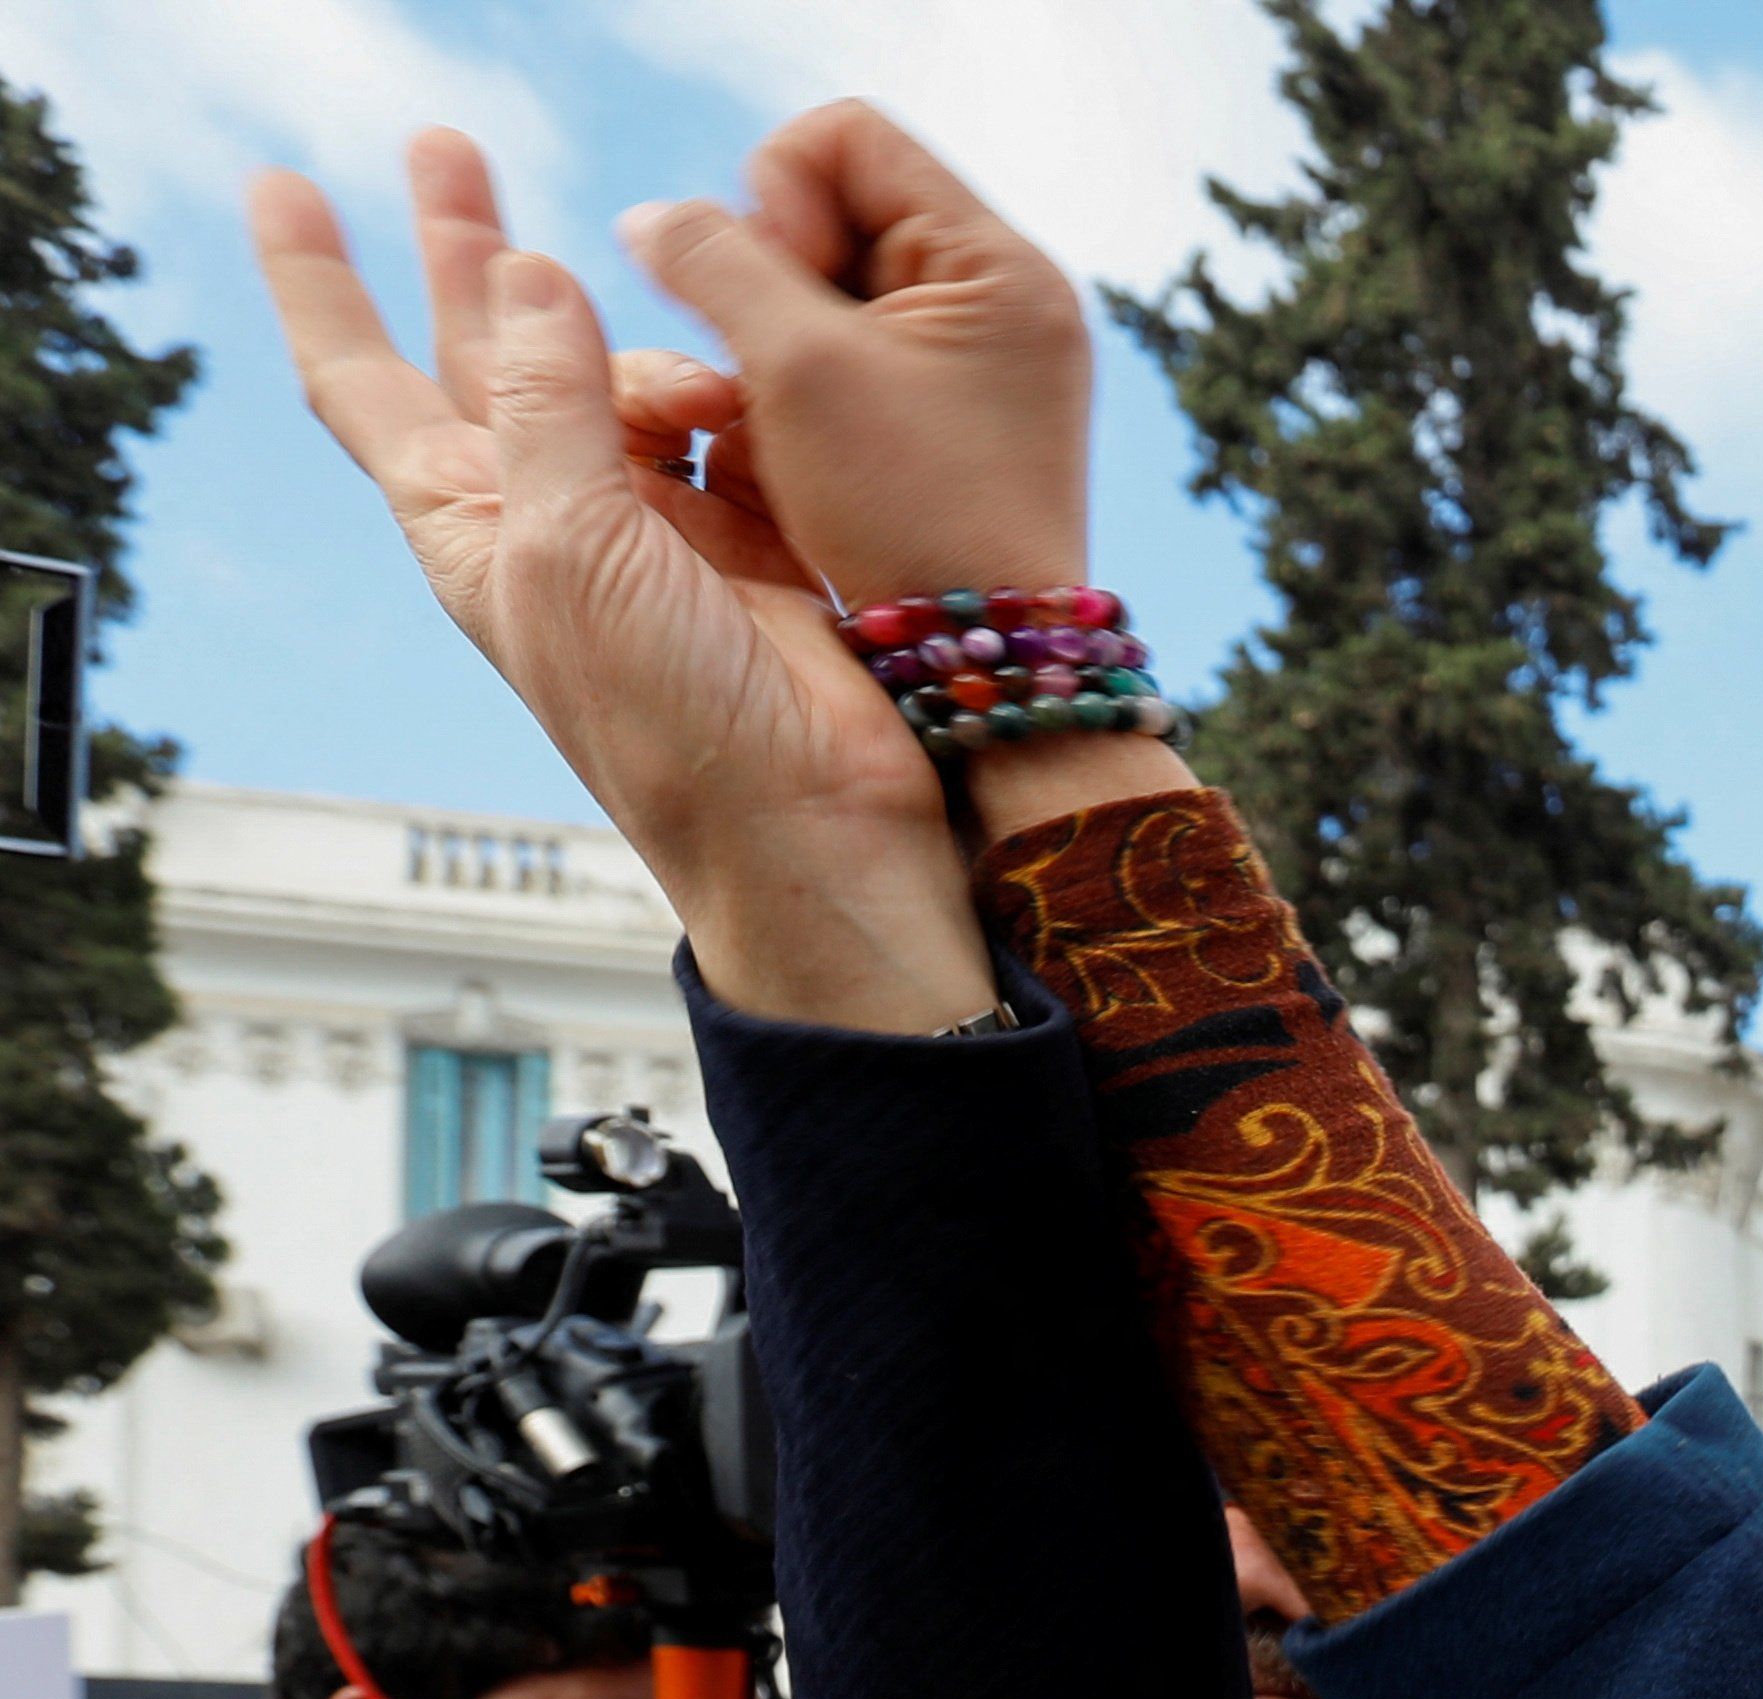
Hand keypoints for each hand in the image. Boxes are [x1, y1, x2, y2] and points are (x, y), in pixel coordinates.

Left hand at [257, 134, 981, 1027]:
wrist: (810, 824)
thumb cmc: (666, 724)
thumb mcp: (569, 548)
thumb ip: (546, 402)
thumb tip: (527, 272)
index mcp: (470, 523)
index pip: (362, 380)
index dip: (320, 282)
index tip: (287, 189)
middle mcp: (551, 510)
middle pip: (484, 347)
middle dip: (467, 246)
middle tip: (448, 146)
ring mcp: (653, 518)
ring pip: (623, 369)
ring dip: (648, 350)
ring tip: (702, 399)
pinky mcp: (752, 529)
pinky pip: (729, 415)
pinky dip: (738, 395)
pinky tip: (754, 408)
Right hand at [613, 103, 1192, 851]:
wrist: (985, 665)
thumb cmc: (907, 517)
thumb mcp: (797, 367)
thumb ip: (713, 260)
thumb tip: (654, 219)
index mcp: (997, 265)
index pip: (847, 137)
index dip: (774, 192)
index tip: (774, 290)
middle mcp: (1002, 299)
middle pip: (835, 207)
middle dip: (771, 275)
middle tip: (772, 362)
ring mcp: (976, 361)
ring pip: (825, 289)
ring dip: (774, 338)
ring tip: (779, 413)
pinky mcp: (945, 417)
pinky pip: (844, 359)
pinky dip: (799, 387)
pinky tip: (796, 447)